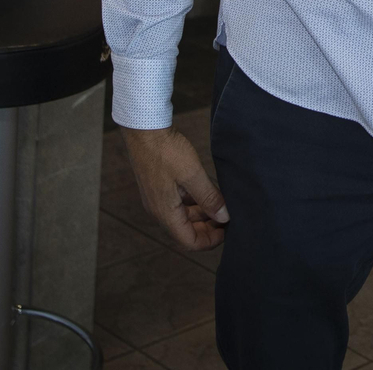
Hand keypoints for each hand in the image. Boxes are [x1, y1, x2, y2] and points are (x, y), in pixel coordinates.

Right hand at [121, 126, 229, 251]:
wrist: (143, 129)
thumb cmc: (165, 151)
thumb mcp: (193, 174)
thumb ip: (209, 198)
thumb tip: (224, 217)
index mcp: (165, 213)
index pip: (190, 241)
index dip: (211, 241)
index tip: (228, 230)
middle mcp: (159, 210)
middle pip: (186, 230)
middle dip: (209, 227)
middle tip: (229, 215)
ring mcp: (158, 199)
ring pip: (183, 216)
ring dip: (202, 213)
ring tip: (223, 202)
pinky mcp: (159, 187)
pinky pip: (179, 203)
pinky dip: (194, 201)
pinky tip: (208, 190)